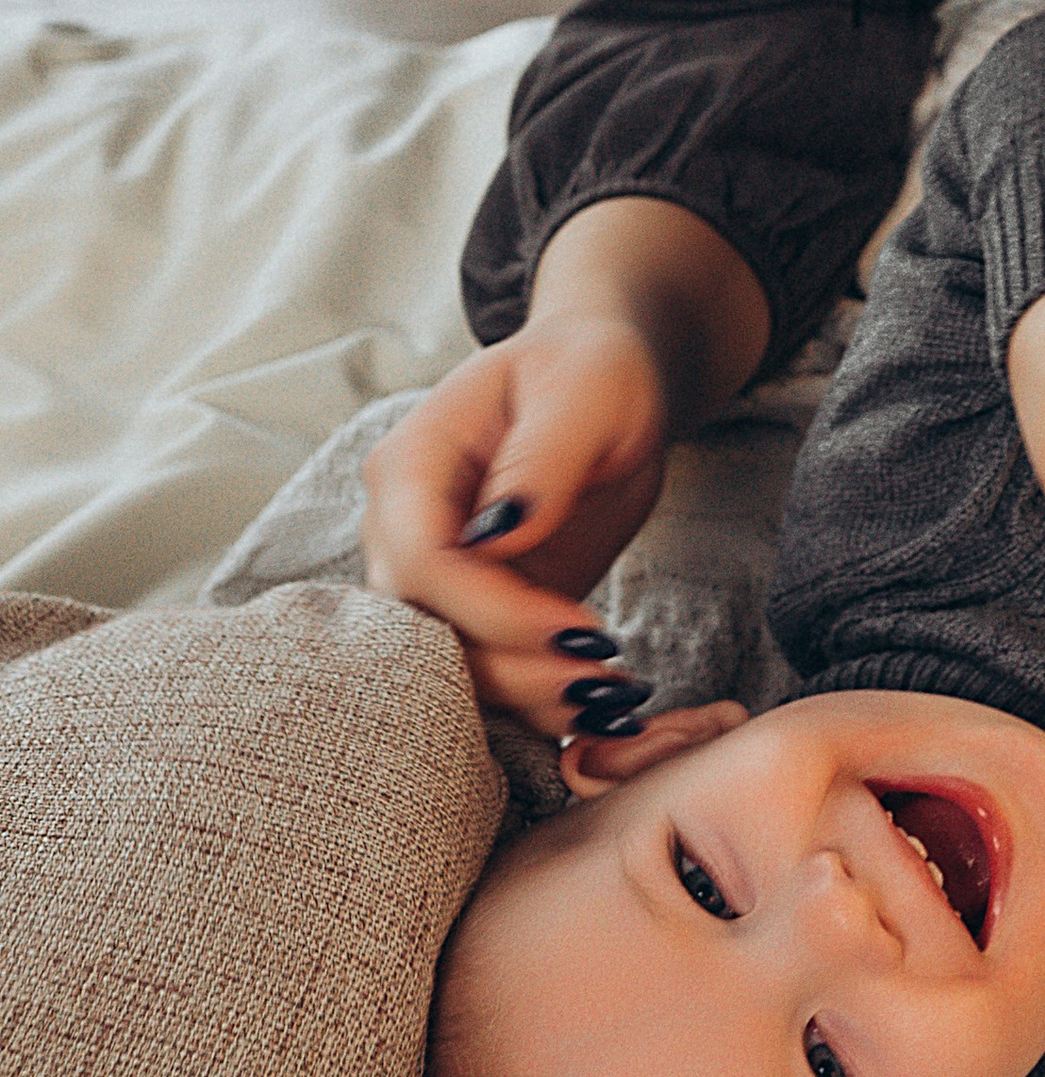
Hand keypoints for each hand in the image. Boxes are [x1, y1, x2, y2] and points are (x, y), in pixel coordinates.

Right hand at [361, 315, 670, 732]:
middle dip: (511, 667)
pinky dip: (536, 698)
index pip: (424, 563)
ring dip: (526, 695)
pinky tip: (599, 704)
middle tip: (602, 683)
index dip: (495, 610)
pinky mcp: (475, 609)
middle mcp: (402, 528)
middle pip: (423, 629)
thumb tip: (499, 532)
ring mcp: (433, 575)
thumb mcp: (586, 389)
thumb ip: (542, 457)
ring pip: (450, 664)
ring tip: (609, 694)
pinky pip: (487, 669)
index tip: (583, 630)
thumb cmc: (591, 371)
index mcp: (411, 465)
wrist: (600, 388)